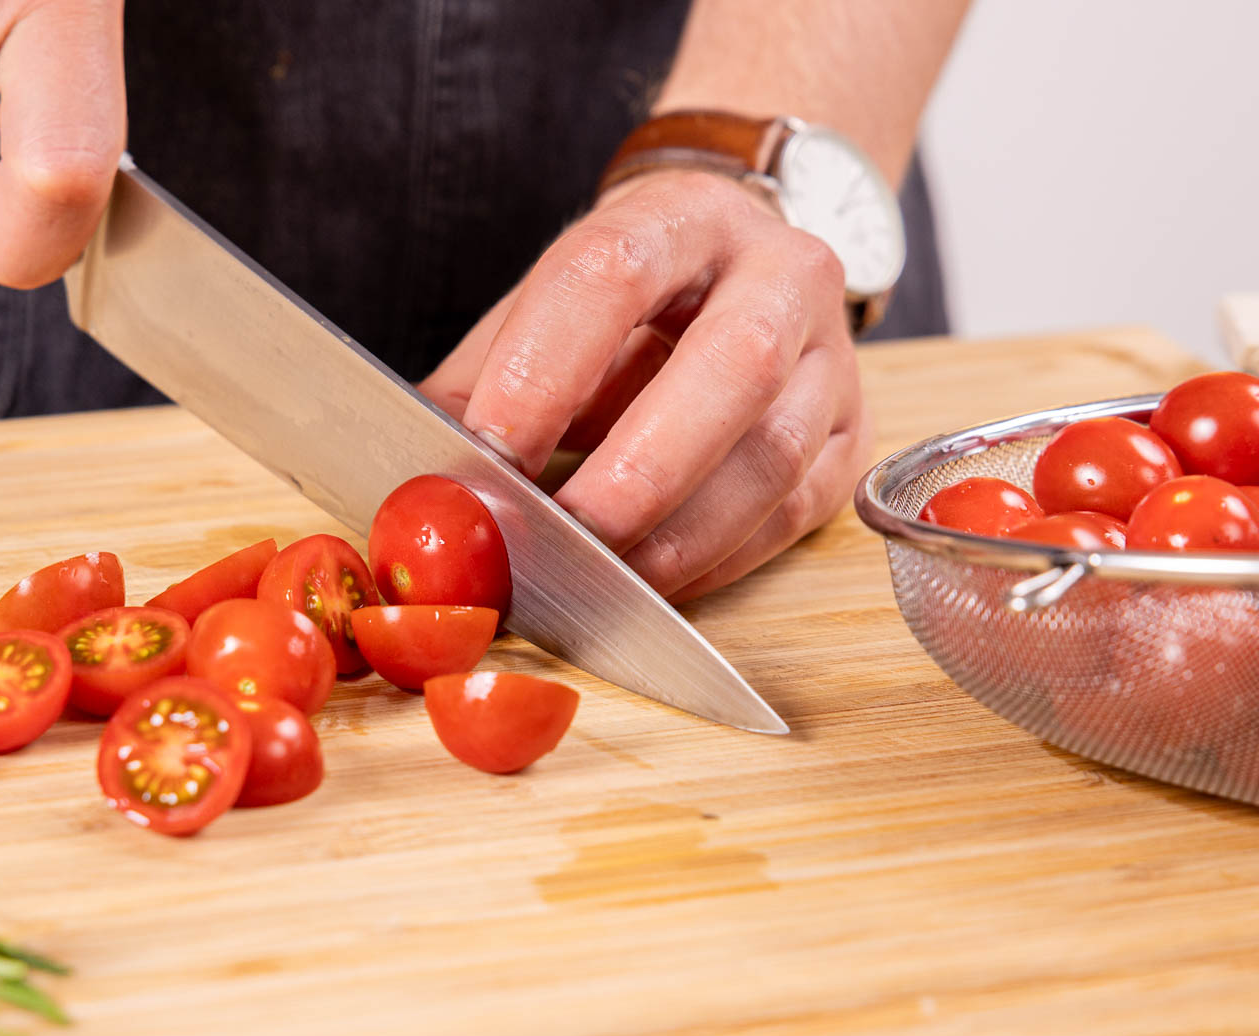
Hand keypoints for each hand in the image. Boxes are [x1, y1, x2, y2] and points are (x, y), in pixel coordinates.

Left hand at [421, 169, 871, 601]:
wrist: (732, 265)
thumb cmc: (621, 299)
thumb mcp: (543, 309)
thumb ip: (481, 383)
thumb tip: (418, 486)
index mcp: (680, 218)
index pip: (612, 275)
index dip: (545, 371)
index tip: (486, 455)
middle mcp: (779, 272)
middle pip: (735, 364)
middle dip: (640, 468)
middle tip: (563, 534)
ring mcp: (830, 357)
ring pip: (775, 453)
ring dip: (678, 534)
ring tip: (598, 580)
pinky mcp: (852, 435)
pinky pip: (792, 512)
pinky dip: (715, 560)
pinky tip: (651, 582)